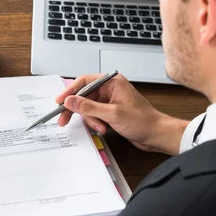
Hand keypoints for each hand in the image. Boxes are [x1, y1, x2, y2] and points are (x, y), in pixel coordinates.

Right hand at [55, 74, 187, 154]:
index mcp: (112, 81)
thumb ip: (88, 107)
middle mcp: (109, 88)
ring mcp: (109, 100)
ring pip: (87, 107)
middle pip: (83, 95)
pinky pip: (94, 114)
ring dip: (90, 119)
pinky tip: (103, 128)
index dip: (70, 91)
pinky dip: (95, 122)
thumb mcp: (112, 114)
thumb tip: (69, 100)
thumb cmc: (142, 121)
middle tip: (63, 119)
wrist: (156, 135)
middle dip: (76, 109)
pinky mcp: (109, 111)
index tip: (59, 101)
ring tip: (100, 127)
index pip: (84, 81)